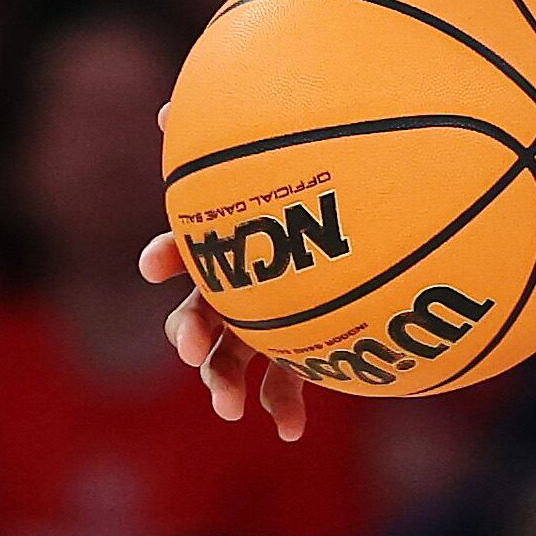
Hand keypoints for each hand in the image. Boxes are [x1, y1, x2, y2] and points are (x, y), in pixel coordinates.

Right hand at [144, 103, 305, 439]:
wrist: (382, 237)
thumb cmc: (330, 186)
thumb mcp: (290, 162)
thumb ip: (242, 138)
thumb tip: (180, 105)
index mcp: (232, 244)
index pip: (184, 247)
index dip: (166, 253)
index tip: (153, 263)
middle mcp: (239, 287)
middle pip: (197, 315)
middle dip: (189, 334)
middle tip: (193, 347)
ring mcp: (266, 324)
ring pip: (230, 361)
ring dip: (223, 383)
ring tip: (229, 406)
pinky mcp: (298, 353)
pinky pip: (285, 384)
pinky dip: (284, 408)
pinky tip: (292, 430)